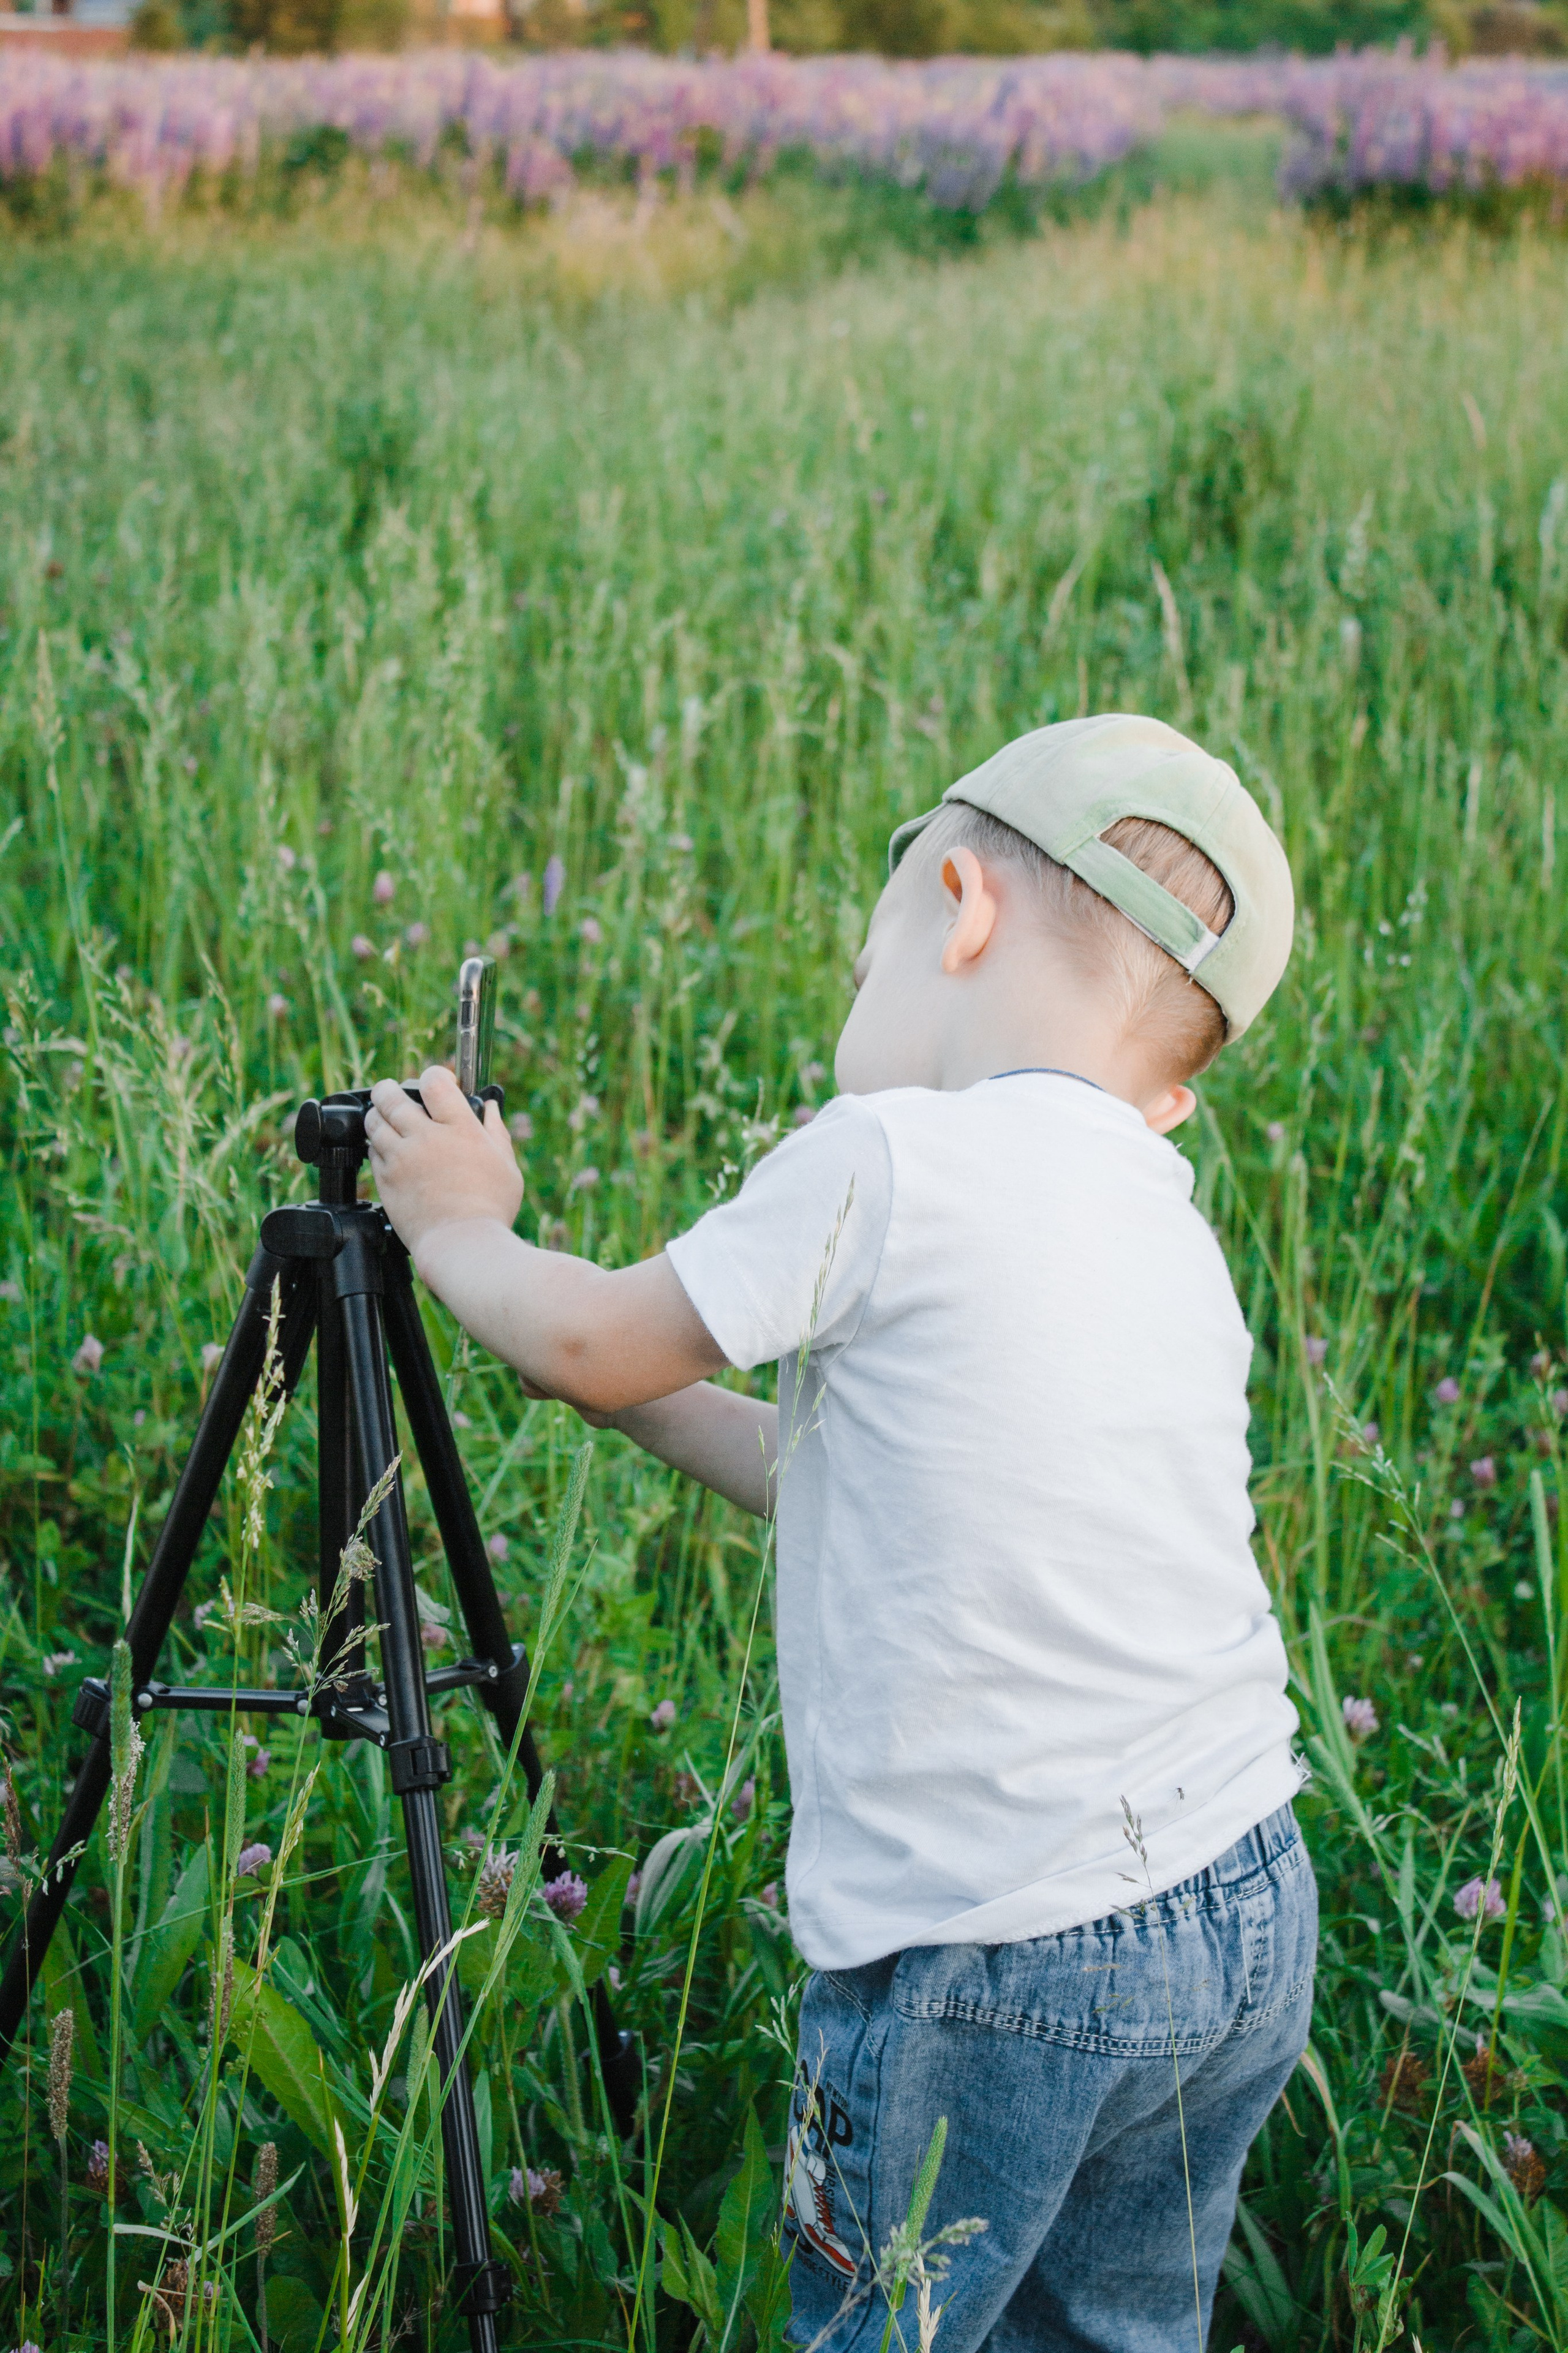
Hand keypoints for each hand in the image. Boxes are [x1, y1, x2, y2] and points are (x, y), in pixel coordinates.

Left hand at [365, 1065, 522, 1258]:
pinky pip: (371, 1152)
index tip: (437, 1083)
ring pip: (374, 1121)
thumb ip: (496, 1132)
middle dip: (389, 1090)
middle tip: (393, 1093)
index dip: (433, 1075)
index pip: (434, 1081)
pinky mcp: (386, 1180)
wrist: (462, 1245)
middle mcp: (426, 1137)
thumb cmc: (490, 1209)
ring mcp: (402, 1158)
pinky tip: (390, 1152)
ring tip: (388, 1120)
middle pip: (391, 1095)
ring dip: (379, 1116)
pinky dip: (378, 1147)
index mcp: (459, 1127)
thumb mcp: (506, 1167)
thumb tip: (490, 1108)